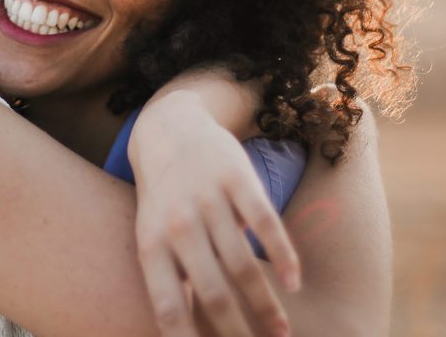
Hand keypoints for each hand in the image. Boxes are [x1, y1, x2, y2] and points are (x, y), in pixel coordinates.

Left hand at [129, 90, 300, 336]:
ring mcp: (208, 200)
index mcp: (151, 246)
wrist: (168, 129)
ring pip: (244, 265)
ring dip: (267, 306)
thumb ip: (170, 280)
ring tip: (281, 333)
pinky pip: (266, 224)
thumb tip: (186, 332)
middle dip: (239, 333)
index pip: (169, 308)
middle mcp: (178, 225)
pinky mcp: (237, 179)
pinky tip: (294, 284)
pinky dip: (284, 258)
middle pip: (214, 294)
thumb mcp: (152, 237)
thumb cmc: (162, 199)